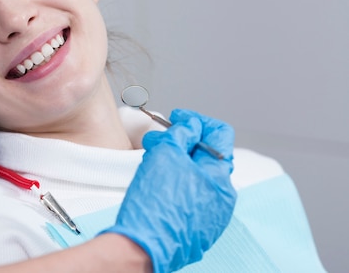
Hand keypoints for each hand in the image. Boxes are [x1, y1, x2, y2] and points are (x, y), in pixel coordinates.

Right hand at [102, 109, 236, 272]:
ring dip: (180, 163)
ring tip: (156, 161)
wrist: (142, 247)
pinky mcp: (198, 227)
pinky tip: (160, 184)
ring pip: (199, 177)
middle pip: (208, 156)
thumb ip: (182, 134)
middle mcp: (223, 198)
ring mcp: (212, 215)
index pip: (220, 135)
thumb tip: (191, 126)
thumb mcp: (165, 155)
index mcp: (220, 177)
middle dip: (184, 142)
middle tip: (162, 139)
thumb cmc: (154, 206)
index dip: (196, 121)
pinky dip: (179, 184)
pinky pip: (193, 197)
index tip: (178, 119)